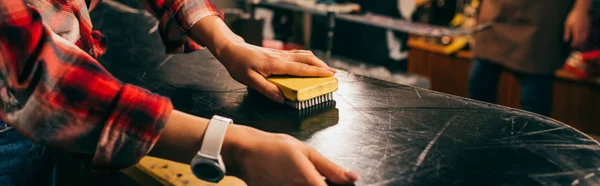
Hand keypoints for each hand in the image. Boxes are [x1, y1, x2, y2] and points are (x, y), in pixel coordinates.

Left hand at [218, 42, 335, 102]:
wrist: (231, 50)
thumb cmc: (239, 65)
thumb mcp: (250, 80)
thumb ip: (267, 89)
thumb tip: (282, 99)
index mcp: (276, 64)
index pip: (301, 69)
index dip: (317, 72)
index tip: (330, 75)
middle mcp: (281, 57)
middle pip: (307, 59)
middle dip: (321, 65)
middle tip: (332, 74)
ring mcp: (280, 54)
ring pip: (303, 55)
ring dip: (316, 61)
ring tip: (324, 69)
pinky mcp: (277, 53)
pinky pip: (296, 55)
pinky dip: (307, 59)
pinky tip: (309, 63)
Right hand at [222, 125, 358, 185]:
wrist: (245, 152)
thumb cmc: (275, 148)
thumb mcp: (307, 152)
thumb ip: (331, 168)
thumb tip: (353, 178)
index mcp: (311, 183)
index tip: (340, 185)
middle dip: (321, 184)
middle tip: (316, 176)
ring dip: (308, 185)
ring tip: (298, 174)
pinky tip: (290, 179)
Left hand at [564, 9, 589, 47]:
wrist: (581, 10)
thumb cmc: (572, 17)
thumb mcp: (567, 24)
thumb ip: (566, 33)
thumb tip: (565, 40)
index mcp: (576, 31)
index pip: (576, 40)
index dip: (574, 44)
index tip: (571, 46)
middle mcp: (582, 31)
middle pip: (581, 40)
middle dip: (578, 44)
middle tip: (574, 46)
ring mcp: (586, 29)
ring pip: (585, 38)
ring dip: (582, 42)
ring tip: (578, 43)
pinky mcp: (588, 27)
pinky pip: (587, 34)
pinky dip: (585, 38)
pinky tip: (582, 38)